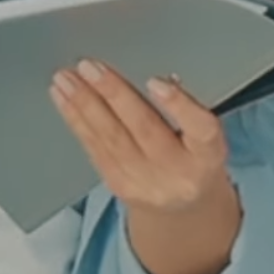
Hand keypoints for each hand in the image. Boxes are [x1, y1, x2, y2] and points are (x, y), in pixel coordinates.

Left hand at [51, 62, 243, 273]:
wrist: (182, 206)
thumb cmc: (193, 157)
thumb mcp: (204, 134)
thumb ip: (187, 109)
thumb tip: (160, 78)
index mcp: (208, 154)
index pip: (200, 129)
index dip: (179, 105)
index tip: (156, 82)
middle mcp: (179, 172)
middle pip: (145, 128)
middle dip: (113, 94)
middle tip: (90, 67)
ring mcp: (146, 183)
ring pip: (112, 138)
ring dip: (84, 104)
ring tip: (67, 79)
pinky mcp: (119, 186)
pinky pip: (95, 149)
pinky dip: (77, 121)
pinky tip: (65, 101)